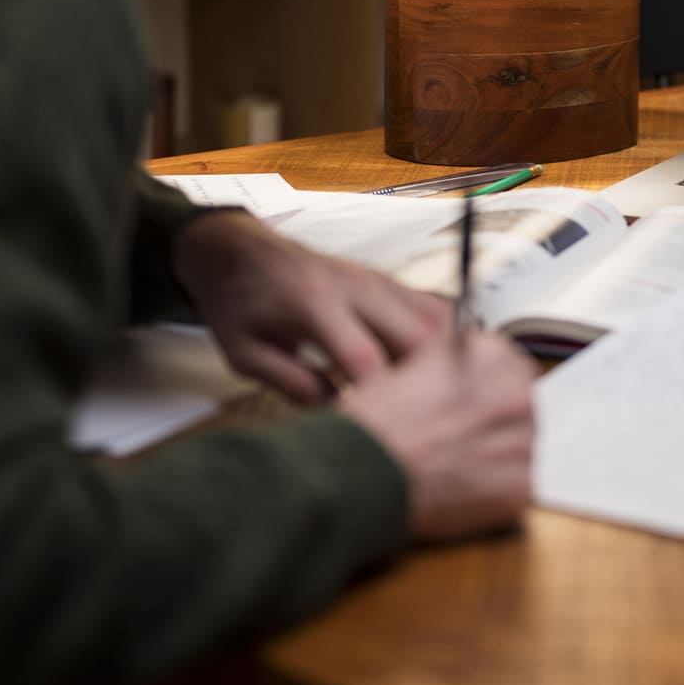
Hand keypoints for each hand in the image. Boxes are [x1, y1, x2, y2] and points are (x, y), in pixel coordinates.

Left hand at [172, 210, 450, 403]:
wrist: (243, 253)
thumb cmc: (240, 304)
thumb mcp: (243, 353)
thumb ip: (289, 383)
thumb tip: (337, 413)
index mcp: (315, 303)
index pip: (364, 355)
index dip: (379, 398)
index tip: (379, 431)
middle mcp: (358, 286)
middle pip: (418, 336)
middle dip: (423, 385)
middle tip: (417, 424)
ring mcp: (380, 281)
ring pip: (438, 321)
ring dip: (440, 363)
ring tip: (428, 402)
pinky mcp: (391, 282)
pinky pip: (435, 310)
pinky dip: (443, 342)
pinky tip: (432, 372)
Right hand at [338, 327, 537, 539]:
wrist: (361, 475)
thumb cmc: (373, 427)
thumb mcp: (407, 367)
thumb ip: (449, 364)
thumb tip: (461, 371)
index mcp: (489, 357)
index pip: (510, 365)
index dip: (486, 386)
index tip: (473, 401)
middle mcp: (514, 394)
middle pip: (519, 407)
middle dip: (494, 421)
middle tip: (458, 439)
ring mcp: (521, 443)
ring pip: (519, 448)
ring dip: (496, 456)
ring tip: (453, 468)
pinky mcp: (519, 487)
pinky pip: (517, 487)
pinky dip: (495, 493)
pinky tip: (460, 492)